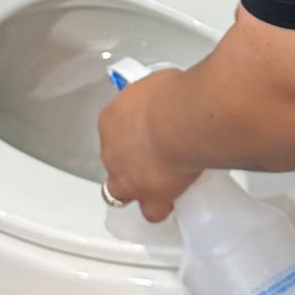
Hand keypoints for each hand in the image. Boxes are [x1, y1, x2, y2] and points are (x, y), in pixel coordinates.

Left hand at [98, 73, 199, 223]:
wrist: (182, 121)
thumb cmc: (174, 96)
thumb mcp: (160, 84)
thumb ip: (158, 97)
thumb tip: (170, 95)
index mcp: (112, 119)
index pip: (115, 130)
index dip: (132, 134)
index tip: (149, 130)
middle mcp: (112, 150)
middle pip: (115, 161)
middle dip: (131, 161)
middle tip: (157, 155)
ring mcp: (126, 177)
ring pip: (121, 191)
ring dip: (136, 188)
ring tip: (160, 184)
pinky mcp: (148, 196)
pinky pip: (151, 210)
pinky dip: (161, 207)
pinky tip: (173, 201)